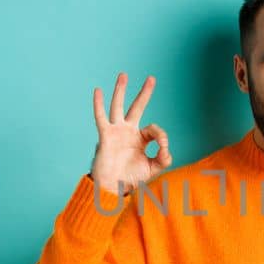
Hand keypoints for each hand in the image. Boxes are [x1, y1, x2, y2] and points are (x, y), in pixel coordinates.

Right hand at [90, 72, 171, 194]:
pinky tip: (98, 91)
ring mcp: (116, 132)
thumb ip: (164, 158)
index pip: (154, 130)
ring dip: (121, 90)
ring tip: (123, 75)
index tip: (163, 150)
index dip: (162, 137)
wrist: (113, 188)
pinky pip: (101, 117)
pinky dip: (99, 104)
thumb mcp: (153, 168)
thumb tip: (166, 148)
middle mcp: (128, 132)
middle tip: (151, 78)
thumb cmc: (131, 179)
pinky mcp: (105, 136)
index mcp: (140, 139)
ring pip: (118, 107)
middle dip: (145, 93)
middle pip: (137, 107)